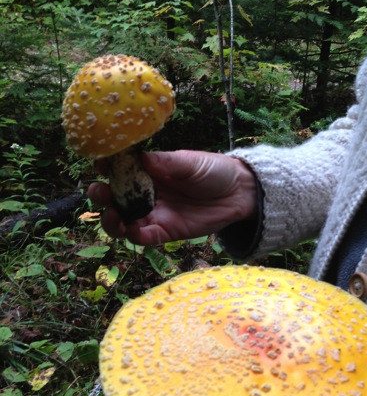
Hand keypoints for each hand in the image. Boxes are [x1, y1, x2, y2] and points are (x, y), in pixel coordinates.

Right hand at [87, 150, 257, 244]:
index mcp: (148, 171)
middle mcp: (146, 193)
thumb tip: (141, 158)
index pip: (119, 170)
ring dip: (112, 220)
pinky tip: (132, 229)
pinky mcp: (166, 231)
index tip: (99, 165)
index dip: (106, 169)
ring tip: (111, 215)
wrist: (239, 193)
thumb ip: (166, 163)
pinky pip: (144, 237)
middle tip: (100, 193)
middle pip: (115, 197)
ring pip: (124, 220)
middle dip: (102, 196)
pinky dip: (134, 236)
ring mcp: (155, 213)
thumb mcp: (190, 163)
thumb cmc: (214, 171)